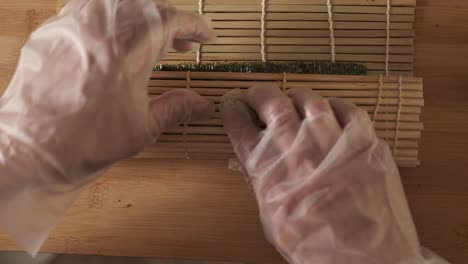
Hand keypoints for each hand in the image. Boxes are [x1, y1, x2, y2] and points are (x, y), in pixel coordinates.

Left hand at [0, 0, 213, 253]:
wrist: (32, 152)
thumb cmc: (85, 144)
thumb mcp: (142, 129)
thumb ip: (176, 107)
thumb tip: (201, 102)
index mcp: (127, 53)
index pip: (170, 21)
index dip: (194, 25)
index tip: (205, 35)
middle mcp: (99, 30)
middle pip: (146, 3)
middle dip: (170, 18)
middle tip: (181, 41)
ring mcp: (71, 26)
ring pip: (116, 0)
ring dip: (141, 13)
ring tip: (150, 37)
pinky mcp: (52, 31)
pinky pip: (87, 7)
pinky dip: (111, 15)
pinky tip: (115, 37)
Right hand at [222, 86, 447, 263]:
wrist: (368, 261)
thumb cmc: (318, 248)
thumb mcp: (274, 220)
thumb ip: (264, 184)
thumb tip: (258, 160)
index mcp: (271, 175)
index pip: (242, 130)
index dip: (233, 112)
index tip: (232, 105)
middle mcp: (300, 153)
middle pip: (273, 106)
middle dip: (259, 94)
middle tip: (256, 95)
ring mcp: (334, 145)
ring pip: (310, 100)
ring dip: (296, 97)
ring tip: (294, 101)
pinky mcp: (365, 144)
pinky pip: (348, 109)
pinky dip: (335, 105)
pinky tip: (330, 112)